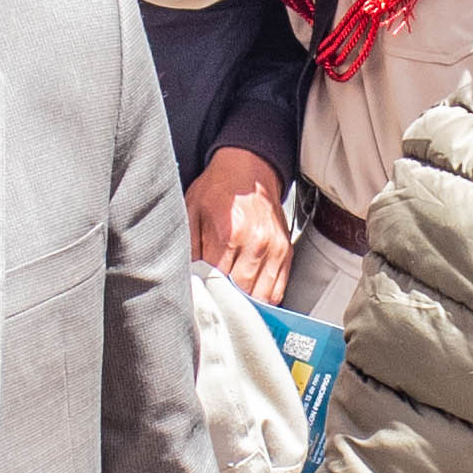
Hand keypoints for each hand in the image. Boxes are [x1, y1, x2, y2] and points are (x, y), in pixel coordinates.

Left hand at [186, 147, 293, 295]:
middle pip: (240, 294)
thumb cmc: (218, 189)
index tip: (199, 297)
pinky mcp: (285, 252)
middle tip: (213, 302)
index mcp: (229, 233)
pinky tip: (249, 295)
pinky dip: (263, 298)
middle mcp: (256, 243)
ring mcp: (274, 249)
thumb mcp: (192, 212)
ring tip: (231, 302)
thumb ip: (189, 247)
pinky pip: (278, 289)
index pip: (216, 281)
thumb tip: (187, 278)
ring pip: (261, 297)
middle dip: (225, 301)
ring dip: (246, 304)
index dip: (206, 293)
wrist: (248, 168)